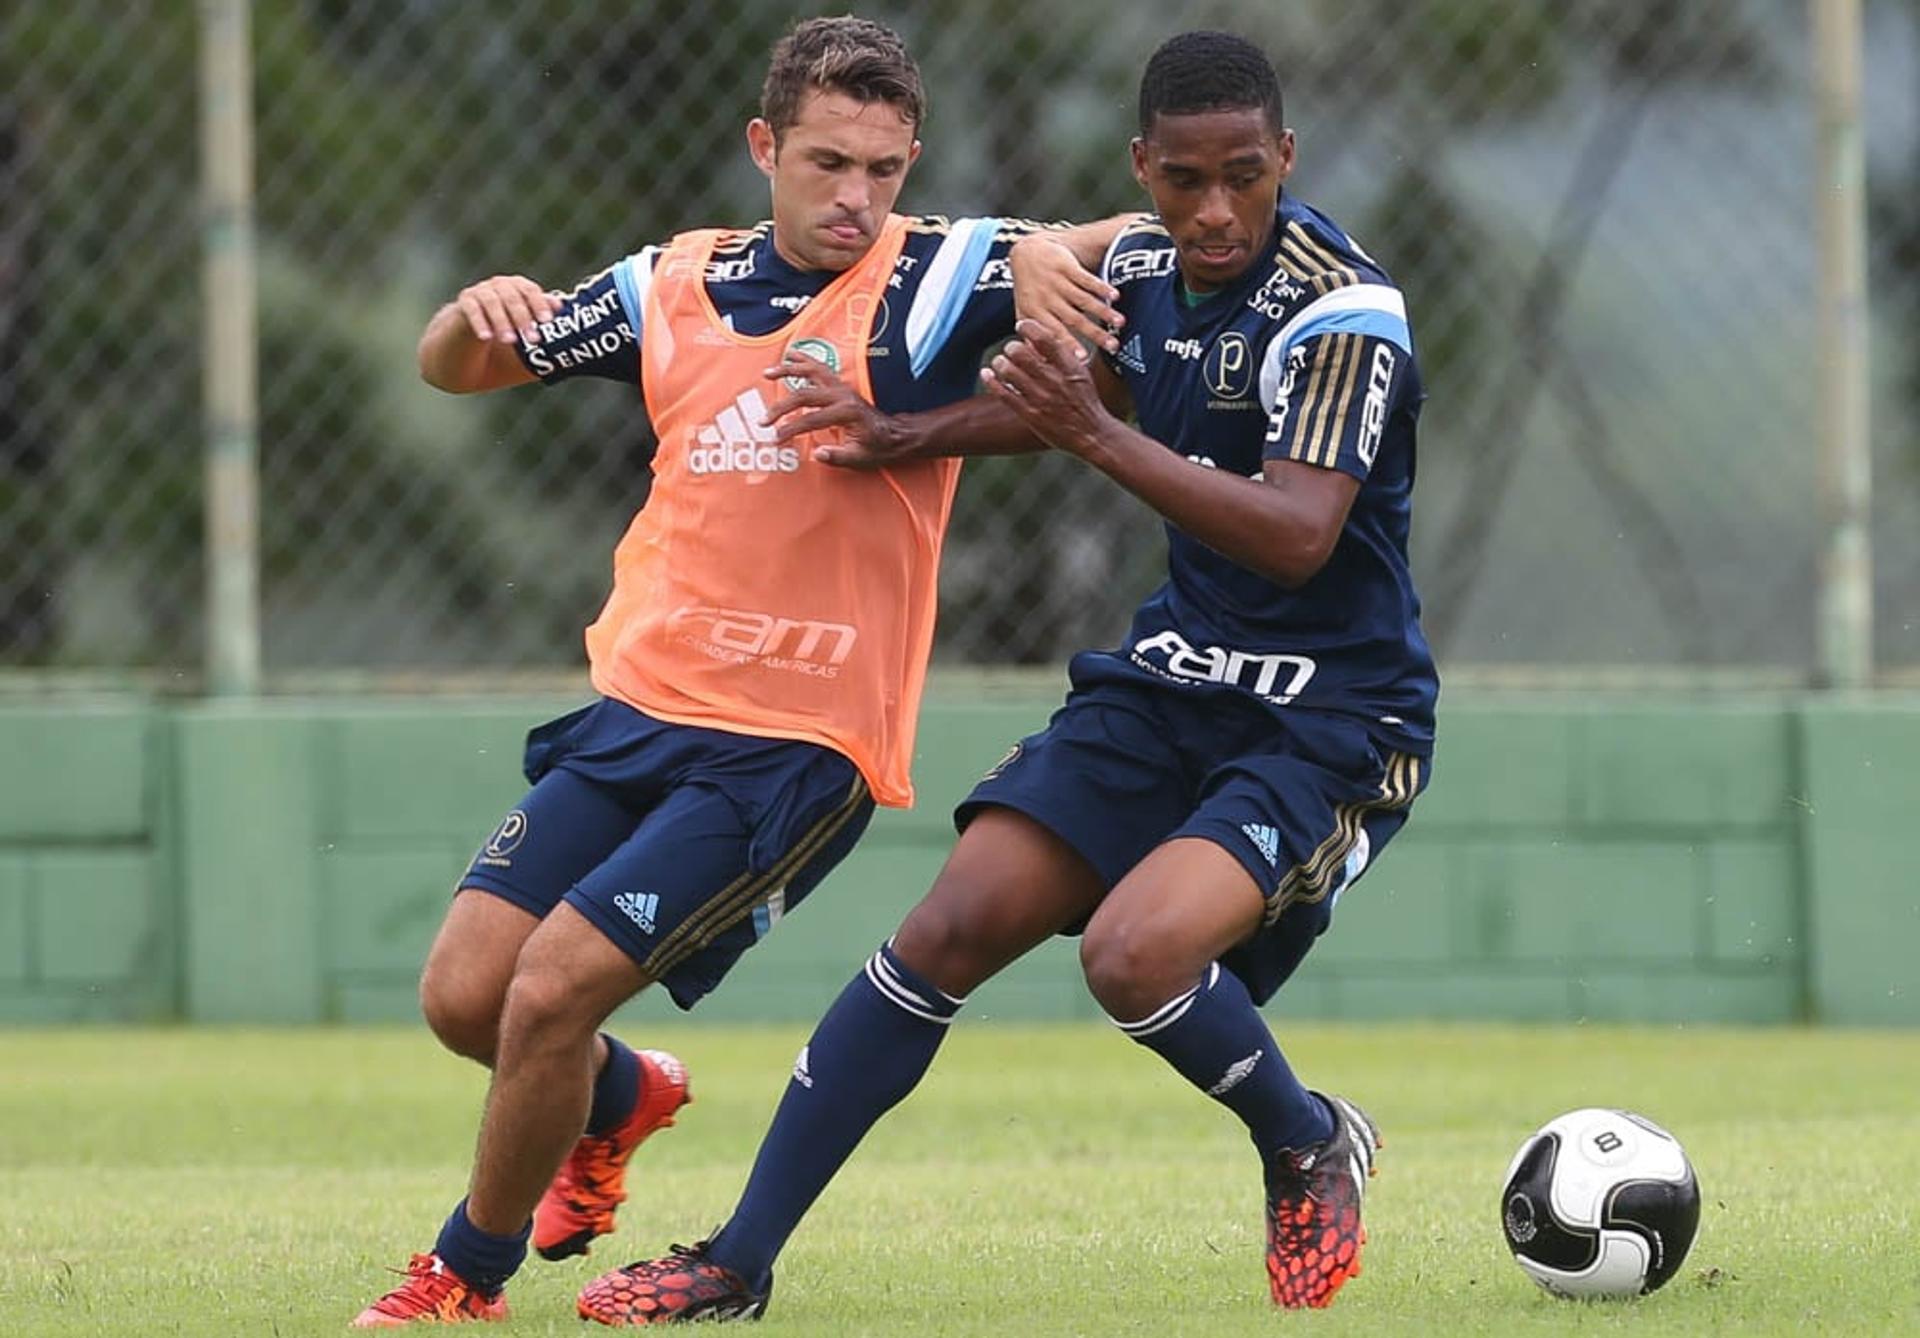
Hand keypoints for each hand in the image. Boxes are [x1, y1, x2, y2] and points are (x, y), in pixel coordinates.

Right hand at [454, 275, 558, 344]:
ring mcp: (480, 291)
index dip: (539, 304)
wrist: (469, 332)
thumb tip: (560, 305)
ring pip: (492, 303)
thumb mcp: (525, 321)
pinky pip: (471, 310)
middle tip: (534, 340)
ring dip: (502, 321)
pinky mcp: (464, 303)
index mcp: (517, 287)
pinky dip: (479, 322)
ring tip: (510, 340)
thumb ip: (540, 312)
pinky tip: (486, 338)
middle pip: (512, 297)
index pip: (530, 290)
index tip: (547, 321)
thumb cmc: (505, 325)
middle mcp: (499, 285)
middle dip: (524, 318)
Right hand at [761, 353, 902, 467]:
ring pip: (810, 372)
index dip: (791, 429)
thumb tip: (817, 454)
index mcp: (847, 413)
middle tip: (763, 420)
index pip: (811, 420)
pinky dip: (803, 360)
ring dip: (787, 370)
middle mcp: (843, 395)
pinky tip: (789, 355)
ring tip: (767, 373)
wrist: (894, 435)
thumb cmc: (878, 447)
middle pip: (804, 395)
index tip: (776, 439)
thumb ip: (838, 456)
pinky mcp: (839, 385)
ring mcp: (841, 387)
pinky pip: (818, 367)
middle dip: (781, 407)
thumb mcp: (860, 458)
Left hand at [980, 319, 1115, 457]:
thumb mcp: (1080, 373)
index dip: (1028, 327)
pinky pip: (1003, 393)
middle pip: (1020, 352)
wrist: (1091, 434)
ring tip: (1000, 362)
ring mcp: (1040, 398)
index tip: (1021, 326)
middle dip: (1011, 347)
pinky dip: (991, 380)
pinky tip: (987, 373)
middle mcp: (1054, 380)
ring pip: (1008, 371)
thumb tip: (1038, 336)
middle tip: (1011, 349)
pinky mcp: (1029, 414)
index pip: (1044, 338)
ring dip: (1000, 362)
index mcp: (1069, 366)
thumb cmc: (1085, 401)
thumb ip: (1060, 354)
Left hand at [1011, 235, 1122, 354]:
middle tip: (1113, 346)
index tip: (1084, 360)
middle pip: (1075, 319)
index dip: (1070, 345)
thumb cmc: (1029, 289)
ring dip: (1103, 311)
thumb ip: (1033, 335)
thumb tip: (1041, 361)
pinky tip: (1115, 296)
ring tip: (1121, 323)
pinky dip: (1101, 287)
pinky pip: (1086, 278)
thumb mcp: (1025, 311)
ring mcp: (1058, 282)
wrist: (1027, 252)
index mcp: (1037, 312)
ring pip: (1084, 299)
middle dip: (1095, 334)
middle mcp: (1048, 298)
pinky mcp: (1067, 266)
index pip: (1055, 333)